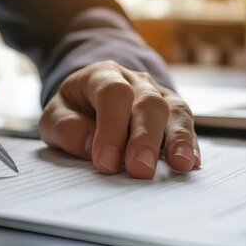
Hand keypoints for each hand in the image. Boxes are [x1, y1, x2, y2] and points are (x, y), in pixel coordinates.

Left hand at [39, 61, 199, 178]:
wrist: (91, 97)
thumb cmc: (73, 110)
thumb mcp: (54, 116)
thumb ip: (66, 128)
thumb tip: (90, 147)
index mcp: (102, 75)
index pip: (112, 94)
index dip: (111, 128)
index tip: (105, 161)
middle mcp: (136, 81)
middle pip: (148, 102)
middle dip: (144, 138)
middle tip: (139, 169)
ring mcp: (159, 95)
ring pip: (175, 110)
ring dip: (178, 139)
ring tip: (179, 165)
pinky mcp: (174, 114)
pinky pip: (187, 125)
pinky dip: (190, 145)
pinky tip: (191, 164)